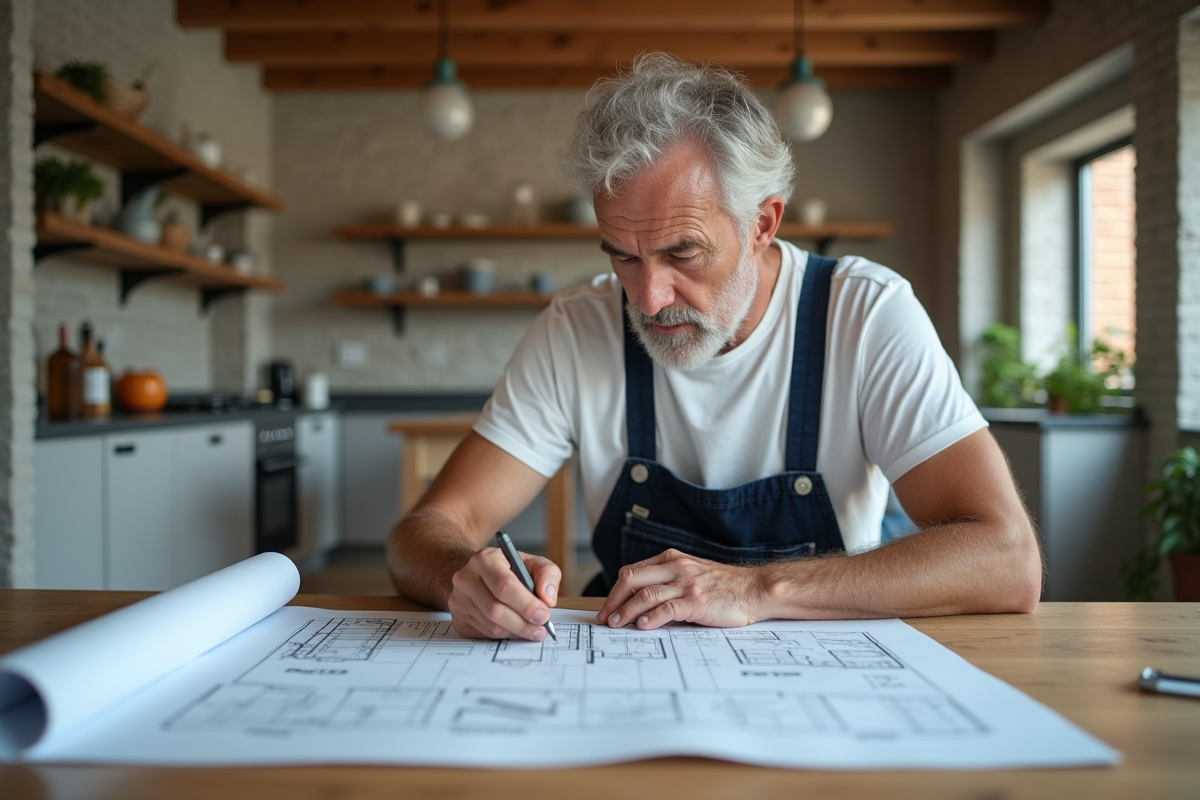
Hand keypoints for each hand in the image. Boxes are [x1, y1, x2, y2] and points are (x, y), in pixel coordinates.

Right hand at [447, 546, 559, 639]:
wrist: (477, 573)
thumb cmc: (508, 569)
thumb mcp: (532, 562)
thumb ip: (547, 574)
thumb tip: (547, 598)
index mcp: (484, 559)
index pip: (504, 586)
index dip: (526, 605)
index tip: (544, 615)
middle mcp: (466, 578)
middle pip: (495, 610)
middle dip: (523, 624)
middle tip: (541, 629)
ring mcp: (458, 600)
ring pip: (491, 626)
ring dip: (516, 632)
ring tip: (532, 630)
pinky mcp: (458, 618)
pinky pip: (484, 634)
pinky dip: (504, 635)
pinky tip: (514, 629)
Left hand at [596, 549, 764, 629]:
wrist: (754, 589)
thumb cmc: (724, 586)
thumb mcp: (692, 573)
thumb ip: (669, 579)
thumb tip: (640, 601)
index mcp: (672, 559)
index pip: (632, 572)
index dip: (615, 591)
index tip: (607, 607)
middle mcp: (676, 568)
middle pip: (632, 579)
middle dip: (613, 600)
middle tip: (605, 618)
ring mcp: (686, 583)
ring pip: (645, 594)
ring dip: (626, 611)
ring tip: (616, 624)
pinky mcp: (697, 601)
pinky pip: (667, 608)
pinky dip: (651, 617)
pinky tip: (642, 625)